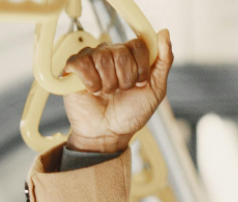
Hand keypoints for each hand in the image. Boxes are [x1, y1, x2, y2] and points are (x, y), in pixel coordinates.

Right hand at [62, 29, 173, 152]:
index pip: (138, 44)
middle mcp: (110, 52)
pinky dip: (91, 83)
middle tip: (121, 92)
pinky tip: (93, 91)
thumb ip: (163, 61)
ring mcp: (91, 58)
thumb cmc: (131, 113)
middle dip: (125, 79)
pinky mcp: (73, 67)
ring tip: (107, 93)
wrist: (109, 133)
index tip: (140, 83)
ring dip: (108, 84)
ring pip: (102, 58)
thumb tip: (164, 32)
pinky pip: (82, 63)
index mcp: (130, 55)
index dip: (141, 68)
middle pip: (121, 52)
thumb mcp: (156, 89)